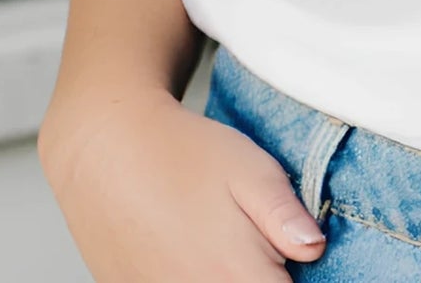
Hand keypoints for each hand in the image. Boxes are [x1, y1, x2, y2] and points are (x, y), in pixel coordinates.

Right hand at [39, 85, 327, 282]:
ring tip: (219, 240)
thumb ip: (286, 216)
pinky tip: (189, 248)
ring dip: (228, 276)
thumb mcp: (250, 168)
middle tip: (254, 241)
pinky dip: (192, 275)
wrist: (105, 149)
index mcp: (238, 277)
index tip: (287, 252)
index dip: (294, 275)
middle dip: (264, 275)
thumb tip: (315, 248)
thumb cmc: (181, 152)